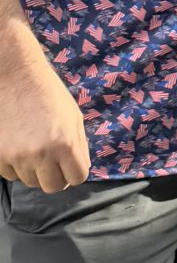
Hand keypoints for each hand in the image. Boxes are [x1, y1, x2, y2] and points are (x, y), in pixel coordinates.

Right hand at [0, 45, 88, 189]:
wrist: (14, 75)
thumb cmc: (47, 93)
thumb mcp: (73, 117)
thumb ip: (79, 145)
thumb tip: (81, 168)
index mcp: (65, 144)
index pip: (77, 178)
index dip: (75, 171)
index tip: (69, 164)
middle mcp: (41, 154)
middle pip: (53, 186)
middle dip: (55, 176)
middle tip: (51, 160)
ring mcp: (16, 156)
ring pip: (30, 181)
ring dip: (33, 169)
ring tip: (32, 146)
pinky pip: (9, 174)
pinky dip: (14, 164)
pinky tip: (16, 144)